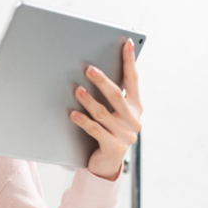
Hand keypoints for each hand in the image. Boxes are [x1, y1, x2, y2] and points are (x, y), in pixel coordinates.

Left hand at [71, 38, 142, 179]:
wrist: (106, 164)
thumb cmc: (107, 132)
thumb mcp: (112, 114)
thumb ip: (109, 97)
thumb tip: (91, 71)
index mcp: (135, 107)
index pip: (133, 79)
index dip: (130, 61)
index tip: (127, 43)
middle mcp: (132, 119)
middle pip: (115, 95)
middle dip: (102, 81)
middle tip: (89, 69)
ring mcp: (124, 134)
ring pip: (103, 113)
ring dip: (88, 101)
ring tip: (76, 90)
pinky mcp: (113, 146)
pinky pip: (95, 130)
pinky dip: (82, 121)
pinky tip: (72, 114)